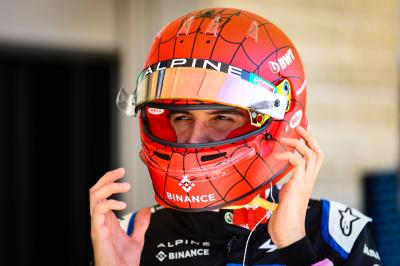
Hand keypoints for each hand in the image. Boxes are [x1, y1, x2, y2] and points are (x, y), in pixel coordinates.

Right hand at [89, 168, 150, 265]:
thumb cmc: (123, 263)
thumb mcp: (136, 239)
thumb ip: (140, 225)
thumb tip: (145, 211)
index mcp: (107, 220)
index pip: (102, 194)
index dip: (109, 180)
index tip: (122, 172)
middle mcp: (100, 221)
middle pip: (95, 191)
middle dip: (107, 178)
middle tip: (121, 171)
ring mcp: (98, 225)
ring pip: (94, 197)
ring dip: (109, 187)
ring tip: (125, 186)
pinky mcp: (98, 232)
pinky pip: (98, 212)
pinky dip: (110, 203)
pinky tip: (122, 204)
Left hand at [268, 126, 323, 247]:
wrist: (288, 233)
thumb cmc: (286, 217)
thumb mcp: (287, 195)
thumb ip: (288, 184)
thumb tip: (282, 178)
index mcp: (307, 181)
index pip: (315, 157)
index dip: (310, 143)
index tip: (300, 132)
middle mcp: (309, 180)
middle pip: (318, 152)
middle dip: (309, 137)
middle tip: (298, 127)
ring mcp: (305, 182)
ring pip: (312, 154)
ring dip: (298, 143)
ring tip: (285, 139)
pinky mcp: (298, 185)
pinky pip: (298, 163)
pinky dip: (288, 155)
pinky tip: (278, 157)